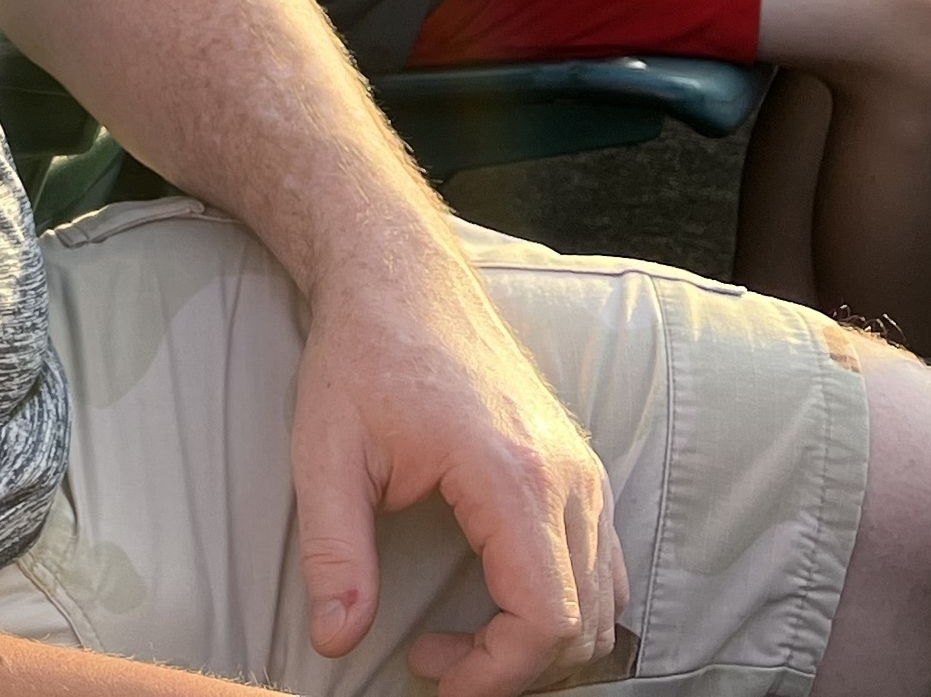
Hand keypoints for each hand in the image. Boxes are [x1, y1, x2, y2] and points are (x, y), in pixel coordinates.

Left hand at [293, 249, 624, 696]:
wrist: (399, 275)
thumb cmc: (363, 354)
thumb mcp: (326, 453)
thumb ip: (335, 554)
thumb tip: (337, 639)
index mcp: (514, 475)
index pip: (545, 620)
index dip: (494, 675)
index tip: (433, 677)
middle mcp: (568, 478)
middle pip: (585, 625)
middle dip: (514, 668)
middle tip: (434, 661)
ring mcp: (584, 472)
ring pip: (604, 603)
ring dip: (542, 643)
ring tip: (459, 638)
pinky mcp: (580, 470)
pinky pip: (603, 567)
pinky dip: (565, 608)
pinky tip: (496, 602)